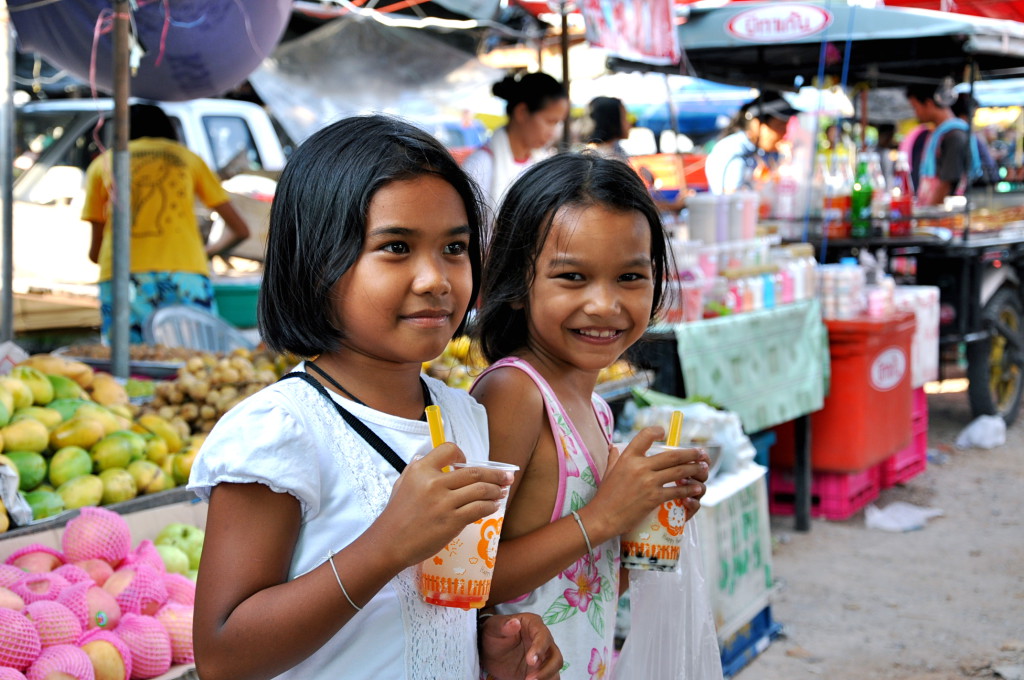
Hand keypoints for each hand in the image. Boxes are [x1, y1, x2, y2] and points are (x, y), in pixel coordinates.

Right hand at [374, 443, 513, 567]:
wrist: (389, 543)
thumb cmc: (396, 515)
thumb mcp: (403, 483)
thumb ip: (420, 470)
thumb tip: (438, 462)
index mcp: (420, 469)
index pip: (449, 450)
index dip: (462, 455)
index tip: (471, 462)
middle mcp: (433, 482)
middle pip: (474, 472)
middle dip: (495, 474)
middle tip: (507, 476)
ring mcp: (443, 502)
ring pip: (480, 490)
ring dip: (496, 490)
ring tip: (502, 492)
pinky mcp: (451, 521)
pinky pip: (479, 509)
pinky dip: (490, 506)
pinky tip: (493, 506)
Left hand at [479, 613, 562, 679]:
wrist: (490, 652)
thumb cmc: (493, 634)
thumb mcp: (493, 628)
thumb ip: (503, 625)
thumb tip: (515, 623)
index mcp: (534, 625)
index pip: (543, 636)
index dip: (540, 648)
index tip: (531, 661)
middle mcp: (543, 641)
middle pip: (555, 656)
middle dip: (546, 669)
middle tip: (530, 679)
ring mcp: (543, 658)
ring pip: (555, 670)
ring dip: (546, 678)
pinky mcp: (540, 671)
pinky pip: (549, 678)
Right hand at [583, 427, 707, 540]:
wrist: (603, 517)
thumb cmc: (604, 495)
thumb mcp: (608, 471)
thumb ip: (614, 458)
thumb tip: (613, 446)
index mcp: (628, 457)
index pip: (645, 436)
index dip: (657, 431)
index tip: (666, 433)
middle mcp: (639, 466)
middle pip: (671, 455)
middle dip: (690, 453)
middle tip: (701, 453)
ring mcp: (648, 482)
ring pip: (678, 471)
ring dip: (694, 469)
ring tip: (703, 468)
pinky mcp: (654, 497)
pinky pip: (676, 490)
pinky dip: (689, 489)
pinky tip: (696, 488)